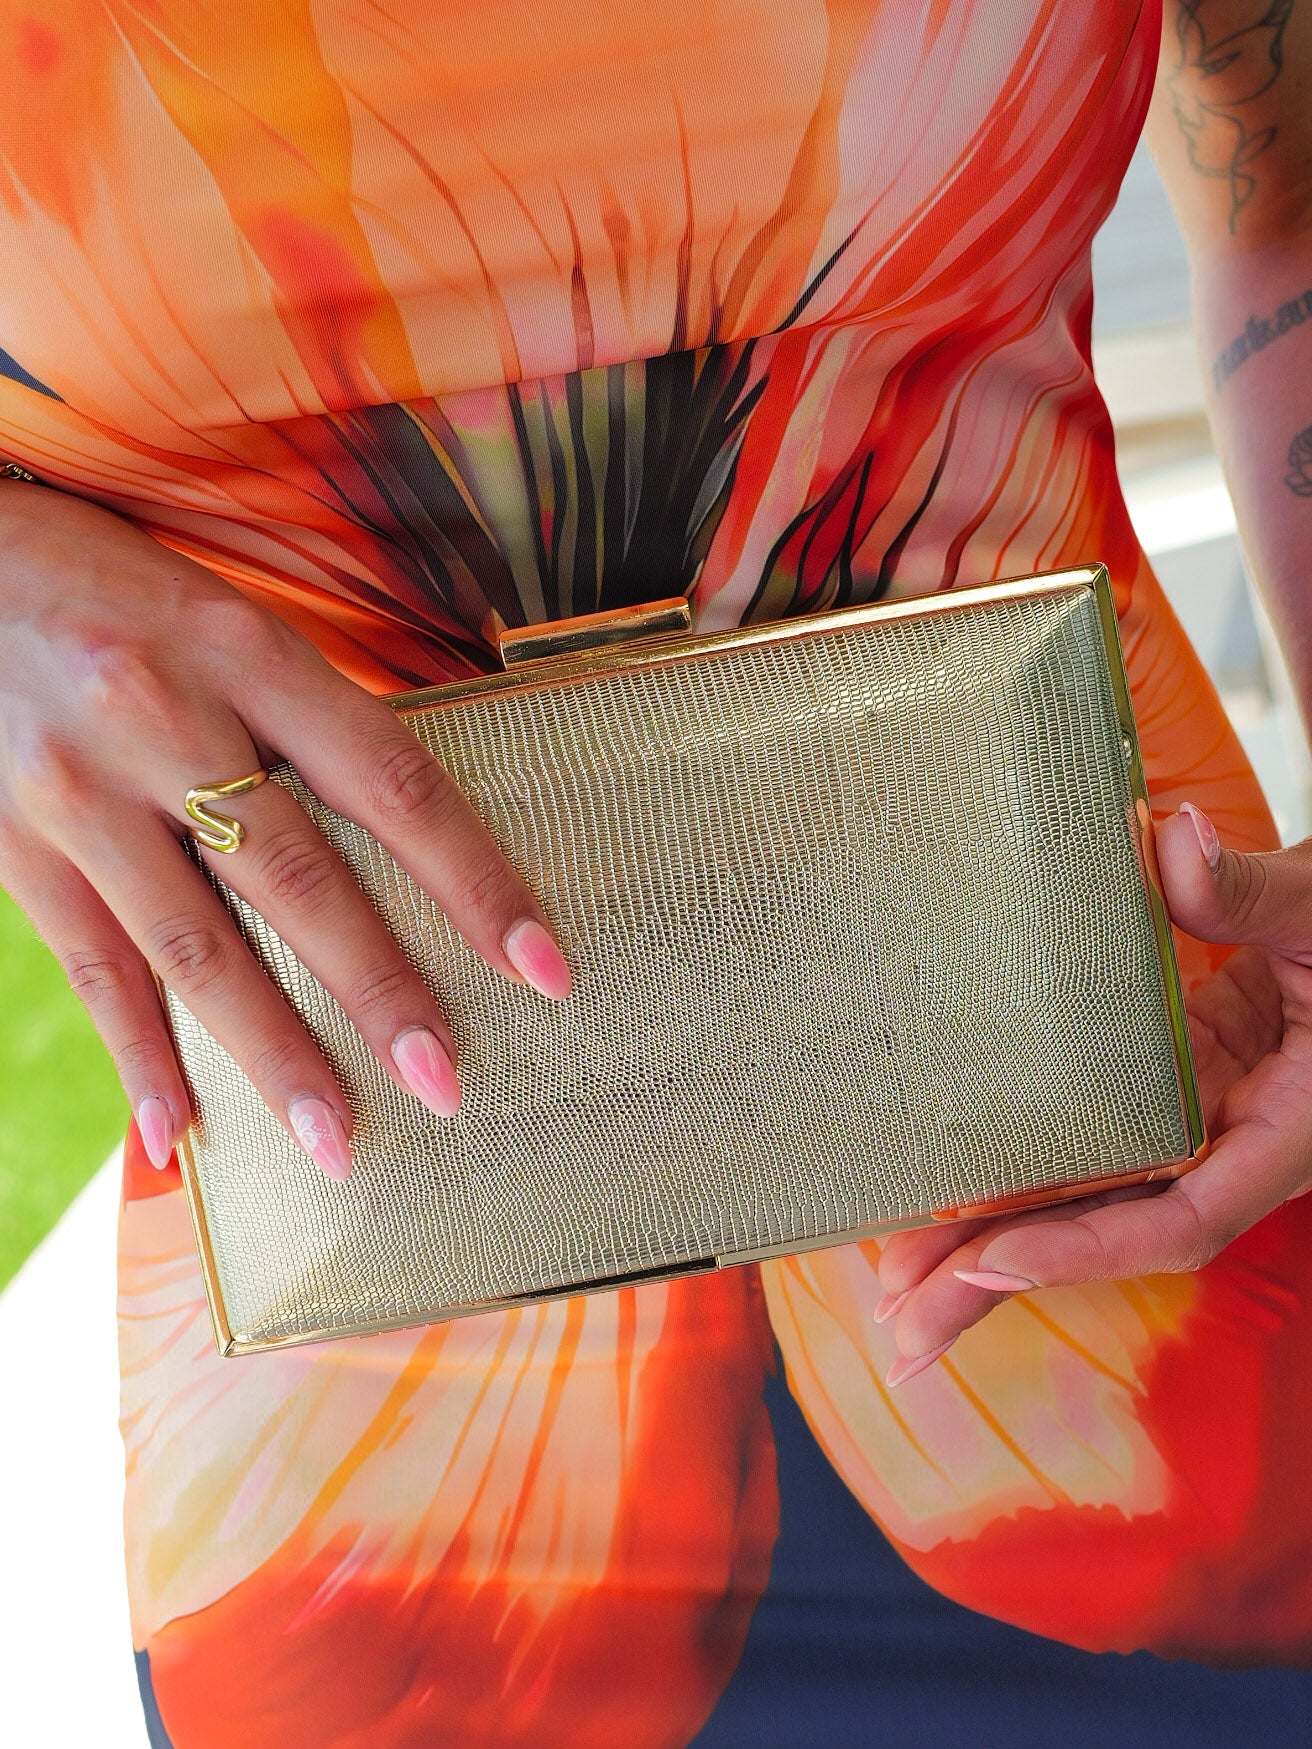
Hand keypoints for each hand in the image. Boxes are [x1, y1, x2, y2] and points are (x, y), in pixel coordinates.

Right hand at [0, 482, 570, 1177]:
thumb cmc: (115, 587)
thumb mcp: (226, 615)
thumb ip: (311, 715)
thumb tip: (417, 825)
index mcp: (243, 649)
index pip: (390, 781)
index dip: (475, 878)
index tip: (543, 965)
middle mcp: (163, 719)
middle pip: (295, 878)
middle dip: (379, 990)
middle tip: (447, 1083)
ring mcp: (80, 792)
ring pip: (194, 949)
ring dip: (272, 1056)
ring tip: (339, 1144)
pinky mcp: (14, 845)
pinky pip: (90, 969)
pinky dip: (138, 1059)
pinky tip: (181, 1139)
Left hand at [875, 802, 1311, 1384]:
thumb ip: (1253, 892)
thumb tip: (1170, 841)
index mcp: (1289, 1129)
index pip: (1184, 1218)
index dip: (1088, 1245)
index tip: (992, 1258)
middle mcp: (1234, 1145)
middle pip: (1109, 1232)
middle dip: (1003, 1283)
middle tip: (899, 1332)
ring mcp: (1197, 1119)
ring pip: (1088, 1197)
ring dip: (990, 1243)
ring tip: (893, 1292)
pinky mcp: (1168, 1082)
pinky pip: (1087, 1142)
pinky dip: (1021, 1173)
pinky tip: (949, 1196)